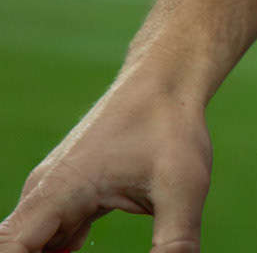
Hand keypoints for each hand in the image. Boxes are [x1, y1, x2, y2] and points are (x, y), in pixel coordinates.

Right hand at [0, 71, 211, 252]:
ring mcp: (55, 194)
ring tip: (86, 251)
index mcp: (58, 192)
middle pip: (16, 250)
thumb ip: (174, 247)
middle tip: (84, 252)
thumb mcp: (183, 189)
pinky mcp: (71, 197)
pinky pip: (50, 240)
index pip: (10, 249)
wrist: (168, 77)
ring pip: (32, 248)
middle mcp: (45, 194)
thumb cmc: (172, 125)